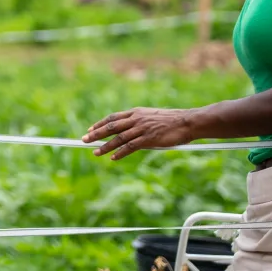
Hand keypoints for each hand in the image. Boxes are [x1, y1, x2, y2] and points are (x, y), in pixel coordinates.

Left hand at [83, 107, 198, 159]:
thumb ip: (140, 122)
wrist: (187, 122)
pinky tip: (113, 158)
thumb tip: (131, 132)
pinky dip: (120, 153)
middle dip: (96, 134)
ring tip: (95, 152)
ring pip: (118, 138)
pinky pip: (130, 146)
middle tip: (84, 139)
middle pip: (111, 126)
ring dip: (105, 146)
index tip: (90, 129)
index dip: (100, 124)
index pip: (113, 117)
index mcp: (136, 112)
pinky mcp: (148, 138)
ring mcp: (142, 128)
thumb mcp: (152, 117)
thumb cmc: (172, 121)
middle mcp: (136, 119)